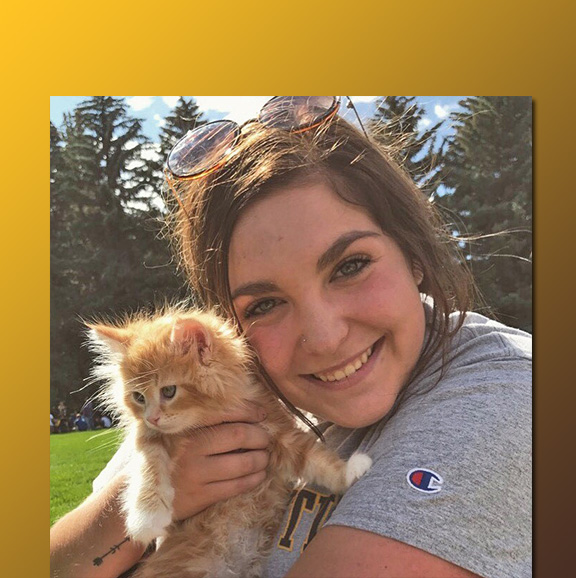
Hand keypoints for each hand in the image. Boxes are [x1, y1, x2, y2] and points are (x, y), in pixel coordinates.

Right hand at [170, 404, 270, 521]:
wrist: (141, 492)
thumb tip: (239, 407)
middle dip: (259, 435)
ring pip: (243, 462)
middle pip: (239, 435)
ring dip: (261, 458)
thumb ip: (197, 418)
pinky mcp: (201, 496)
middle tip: (265, 437)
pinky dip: (254, 479)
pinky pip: (236, 486)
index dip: (249, 411)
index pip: (225, 412)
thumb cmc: (164, 454)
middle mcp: (191, 447)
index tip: (261, 413)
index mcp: (185, 426)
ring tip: (264, 456)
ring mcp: (196, 473)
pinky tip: (259, 474)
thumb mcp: (173, 430)